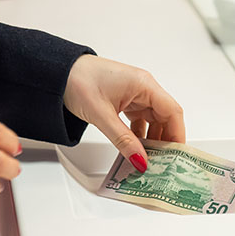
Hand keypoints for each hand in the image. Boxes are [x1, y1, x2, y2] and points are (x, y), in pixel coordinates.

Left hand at [64, 56, 184, 173]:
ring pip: (153, 119)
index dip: (177, 134)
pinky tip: (135, 148)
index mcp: (144, 85)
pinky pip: (140, 119)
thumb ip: (123, 140)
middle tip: (163, 164)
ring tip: (149, 160)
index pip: (172, 111)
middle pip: (165, 116)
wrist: (57, 71)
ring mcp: (135, 93)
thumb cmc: (79, 81)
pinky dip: (140, 134)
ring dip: (152, 139)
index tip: (177, 155)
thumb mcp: (102, 115)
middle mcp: (144, 88)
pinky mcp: (126, 99)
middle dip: (165, 140)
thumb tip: (140, 160)